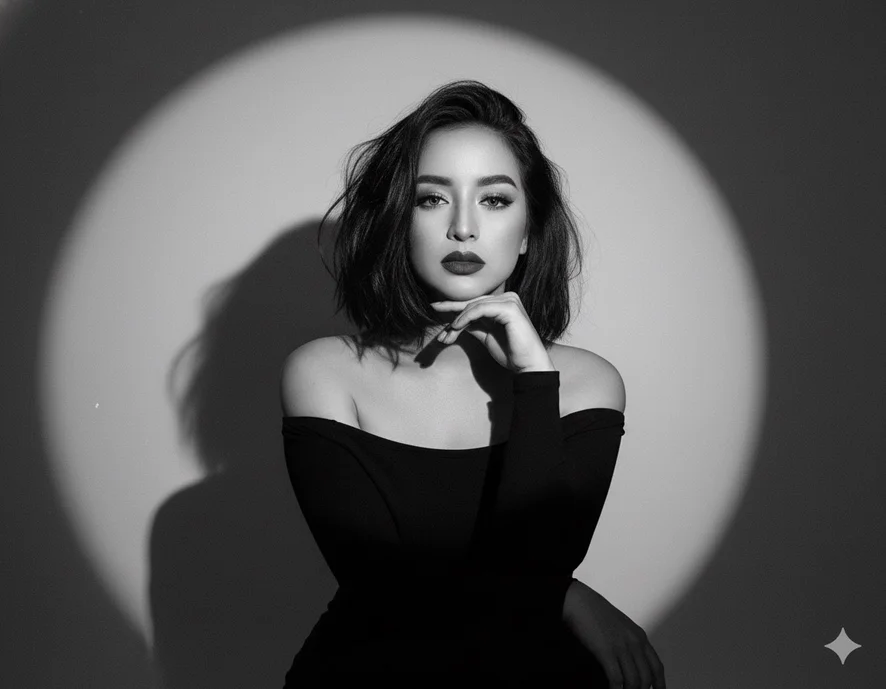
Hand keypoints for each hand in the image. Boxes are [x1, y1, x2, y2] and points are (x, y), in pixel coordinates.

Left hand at [429, 292, 553, 372]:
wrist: (528, 365)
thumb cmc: (510, 353)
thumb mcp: (486, 336)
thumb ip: (473, 325)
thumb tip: (453, 321)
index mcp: (503, 303)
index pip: (474, 304)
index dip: (454, 309)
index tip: (436, 313)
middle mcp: (508, 298)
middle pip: (472, 304)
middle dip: (452, 316)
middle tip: (436, 325)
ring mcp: (510, 301)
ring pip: (473, 306)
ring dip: (456, 320)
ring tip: (446, 336)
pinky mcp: (509, 308)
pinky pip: (480, 309)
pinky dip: (465, 318)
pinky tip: (455, 327)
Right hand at [563, 579, 665, 688]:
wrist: (579, 600)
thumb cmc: (595, 613)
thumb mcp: (619, 625)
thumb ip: (628, 641)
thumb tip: (629, 662)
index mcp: (639, 636)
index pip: (657, 667)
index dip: (659, 684)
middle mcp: (634, 642)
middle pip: (646, 677)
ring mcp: (621, 646)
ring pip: (634, 681)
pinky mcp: (606, 651)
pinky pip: (617, 679)